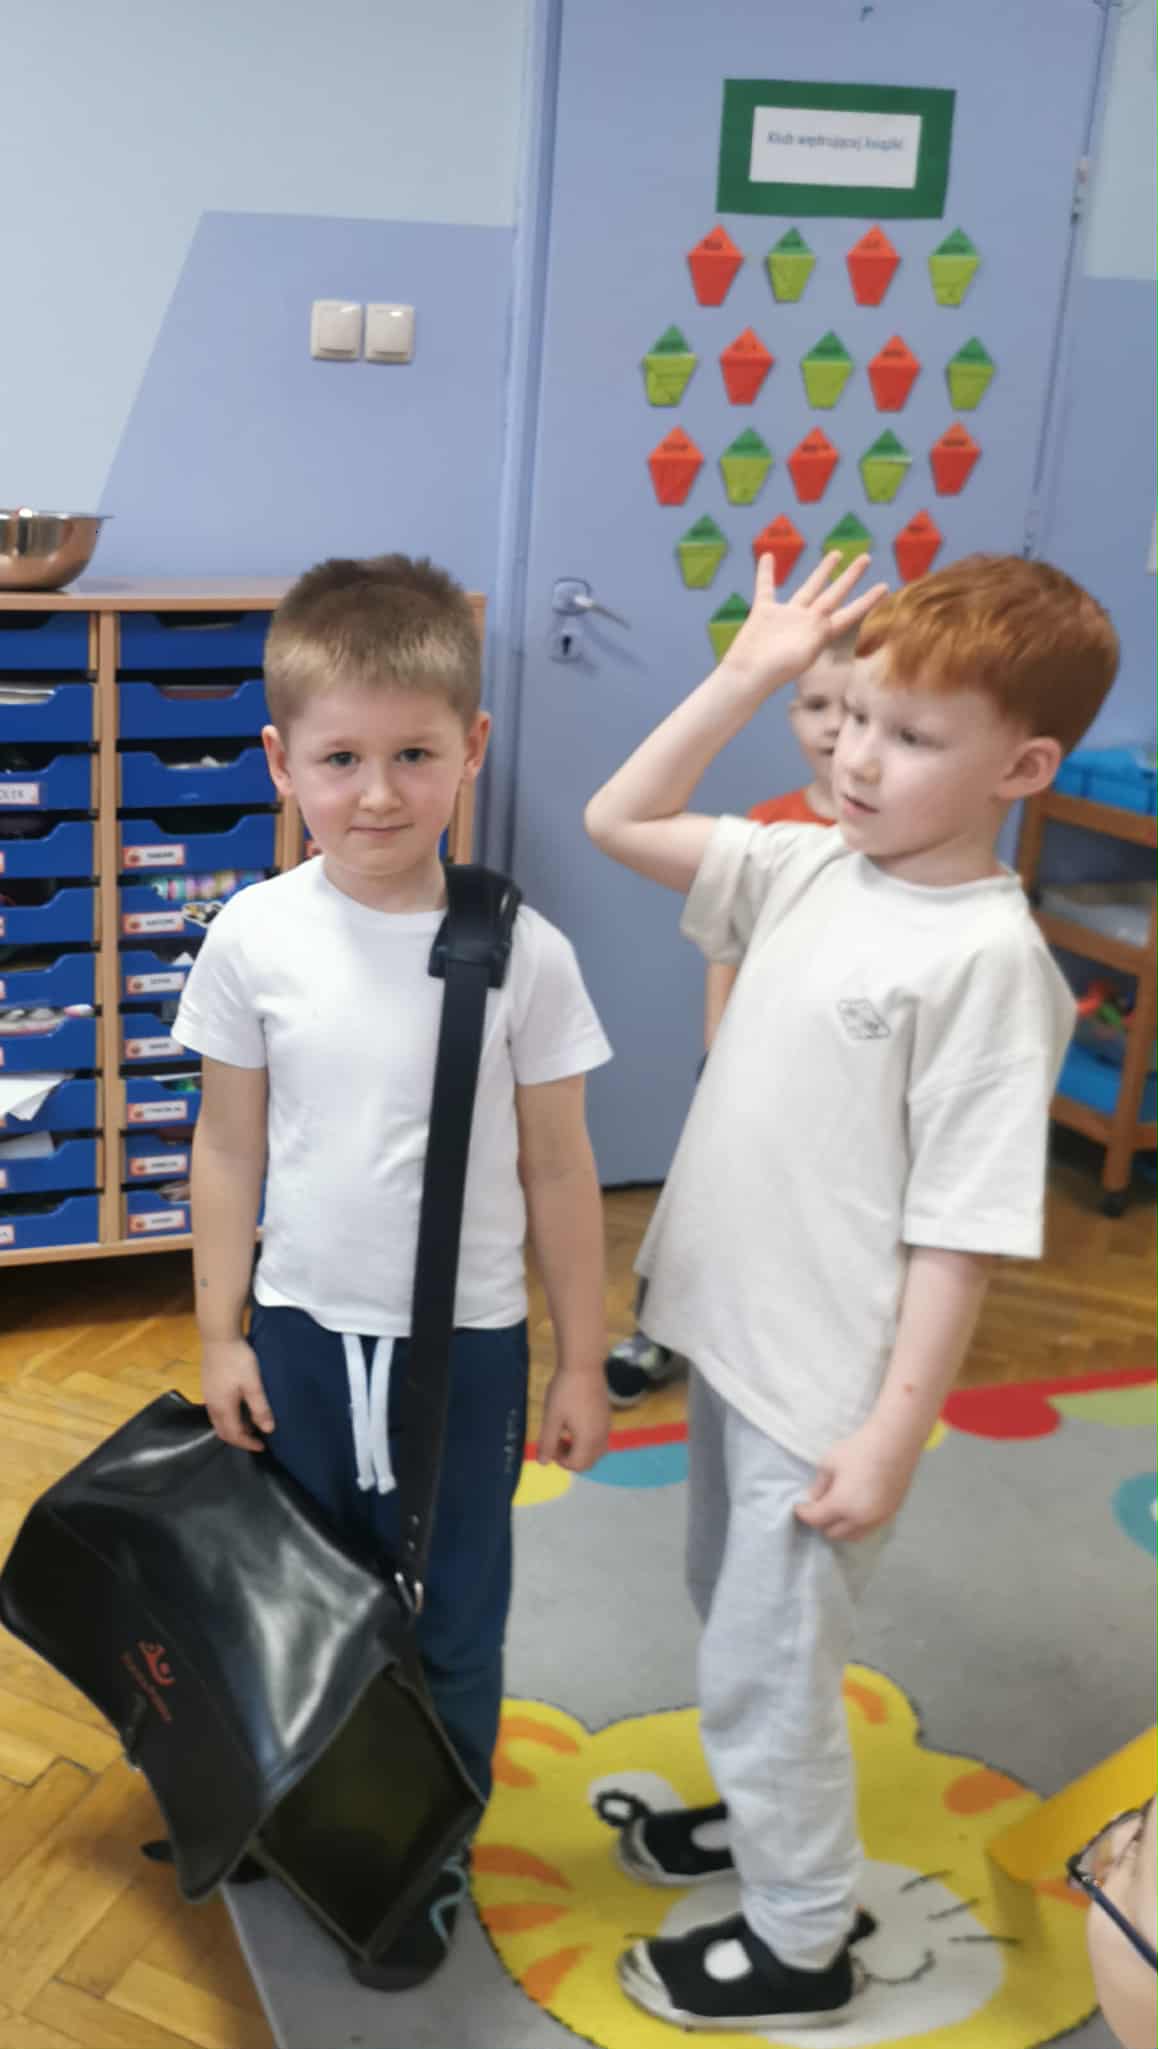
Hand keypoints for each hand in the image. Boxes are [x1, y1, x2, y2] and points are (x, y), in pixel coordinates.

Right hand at [201, 1337, 274, 1451]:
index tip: (262, 1447)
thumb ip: (260, 1408)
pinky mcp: (208, 1386)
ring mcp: (208, 1396)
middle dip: (239, 1439)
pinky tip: (239, 1409)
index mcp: (223, 1408)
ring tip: (250, 1425)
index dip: (248, 1444)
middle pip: (223, 1432)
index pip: (234, 1435)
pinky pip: (216, 1411)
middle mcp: (212, 1406)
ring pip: (218, 1422)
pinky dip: (228, 1418)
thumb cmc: (238, 1360)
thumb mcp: (253, 1384)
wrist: (219, 1337)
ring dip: (233, 1428)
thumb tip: (268, 1429)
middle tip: (255, 1439)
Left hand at [537, 1365, 609, 1472]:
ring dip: (580, 1450)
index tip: (549, 1445)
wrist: (583, 1365)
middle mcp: (601, 1436)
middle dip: (571, 1458)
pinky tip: (574, 1422)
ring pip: (596, 1451)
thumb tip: (542, 1463)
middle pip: (588, 1462)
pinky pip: (599, 1439)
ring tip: (564, 1433)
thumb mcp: (552, 1418)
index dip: (560, 1461)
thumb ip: (547, 1442)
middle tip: (556, 1442)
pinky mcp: (606, 1416)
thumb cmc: (564, 1391)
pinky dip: (587, 1440)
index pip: (576, 1464)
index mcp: (588, 1439)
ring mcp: (606, 1426)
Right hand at [722, 550, 888, 696]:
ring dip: (822, 570)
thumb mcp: (803, 655)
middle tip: (866, 558)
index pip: (850, 613)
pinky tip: (769, 555)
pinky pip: (766, 587)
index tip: (885, 587)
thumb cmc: (775, 673)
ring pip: (809, 587)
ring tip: (836, 553)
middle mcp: (807, 622)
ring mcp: (787, 617)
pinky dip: (766, 572)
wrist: (747, 676)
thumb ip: (815, 637)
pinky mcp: (764, 613)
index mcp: (821, 633)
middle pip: (834, 594)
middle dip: (851, 577)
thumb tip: (821, 625)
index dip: (868, 600)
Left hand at [794, 1422, 917, 1541]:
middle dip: (820, 1522)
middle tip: (816, 1507)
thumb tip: (813, 1499)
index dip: (803, 1512)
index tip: (798, 1506)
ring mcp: (878, 1519)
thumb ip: (818, 1485)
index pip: (815, 1519)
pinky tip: (853, 1511)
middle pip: (832, 1533)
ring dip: (840, 1528)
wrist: (895, 1442)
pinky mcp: (890, 1515)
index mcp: (842, 1505)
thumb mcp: (829, 1463)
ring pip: (852, 1537)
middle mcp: (860, 1519)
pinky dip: (856, 1526)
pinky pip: (868, 1530)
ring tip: (835, 1512)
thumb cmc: (859, 1449)